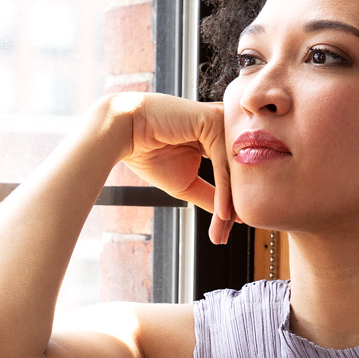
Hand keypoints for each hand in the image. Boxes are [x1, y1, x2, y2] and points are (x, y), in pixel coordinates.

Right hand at [108, 92, 237, 244]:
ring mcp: (219, 122)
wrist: (124, 133)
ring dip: (229, 202)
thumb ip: (211, 195)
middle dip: (230, 207)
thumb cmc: (148, 154)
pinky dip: (224, 190)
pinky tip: (222, 212)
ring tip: (222, 228)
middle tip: (223, 237)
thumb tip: (232, 217)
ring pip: (232, 169)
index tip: (223, 232)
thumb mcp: (186, 183)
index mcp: (215, 137)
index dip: (227, 204)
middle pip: (234, 172)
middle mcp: (221, 127)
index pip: (229, 173)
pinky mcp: (214, 120)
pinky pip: (223, 162)